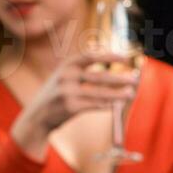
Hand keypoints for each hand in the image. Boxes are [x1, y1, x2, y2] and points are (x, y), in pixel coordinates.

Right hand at [9, 49, 138, 157]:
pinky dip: (106, 105)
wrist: (37, 116)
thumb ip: (83, 71)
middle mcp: (66, 76)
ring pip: (99, 93)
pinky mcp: (69, 107)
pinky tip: (116, 105)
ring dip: (118, 93)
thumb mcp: (65, 77)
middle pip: (99, 76)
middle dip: (119, 78)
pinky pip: (94, 105)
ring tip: (131, 93)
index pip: (91, 56)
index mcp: (66, 65)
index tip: (125, 58)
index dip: (109, 56)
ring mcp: (67, 92)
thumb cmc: (57, 95)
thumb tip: (111, 68)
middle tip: (135, 78)